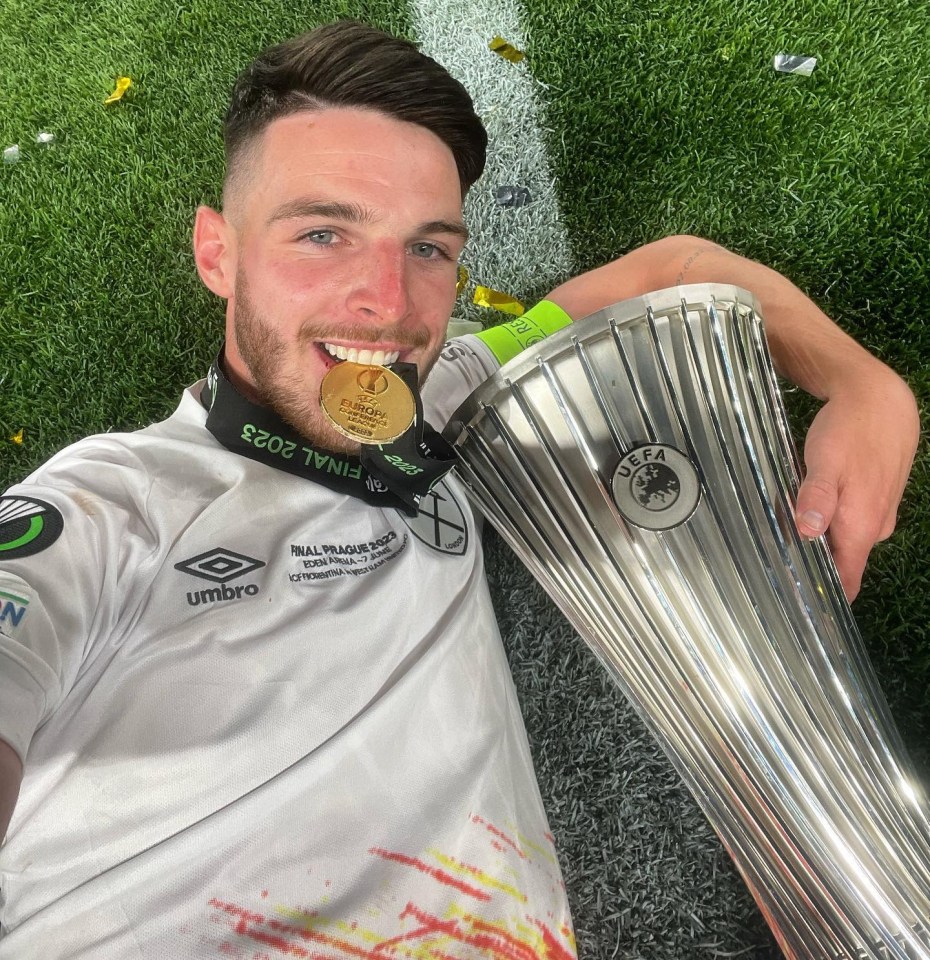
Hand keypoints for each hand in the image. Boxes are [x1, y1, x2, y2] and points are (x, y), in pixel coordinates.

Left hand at [794, 372, 919, 600]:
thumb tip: (809, 533)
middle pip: (843, 562)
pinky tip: (806, 507)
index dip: (826, 597)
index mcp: (862, 527)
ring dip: (819, 539)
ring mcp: (878, 513)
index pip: (848, 581)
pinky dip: (829, 520)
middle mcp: (875, 527)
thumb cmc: (851, 430)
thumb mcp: (825, 462)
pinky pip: (850, 520)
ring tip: (783, 534)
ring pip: (845, 539)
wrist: (882, 399)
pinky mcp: (876, 498)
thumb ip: (817, 497)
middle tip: (772, 563)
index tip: (796, 605)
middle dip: (813, 565)